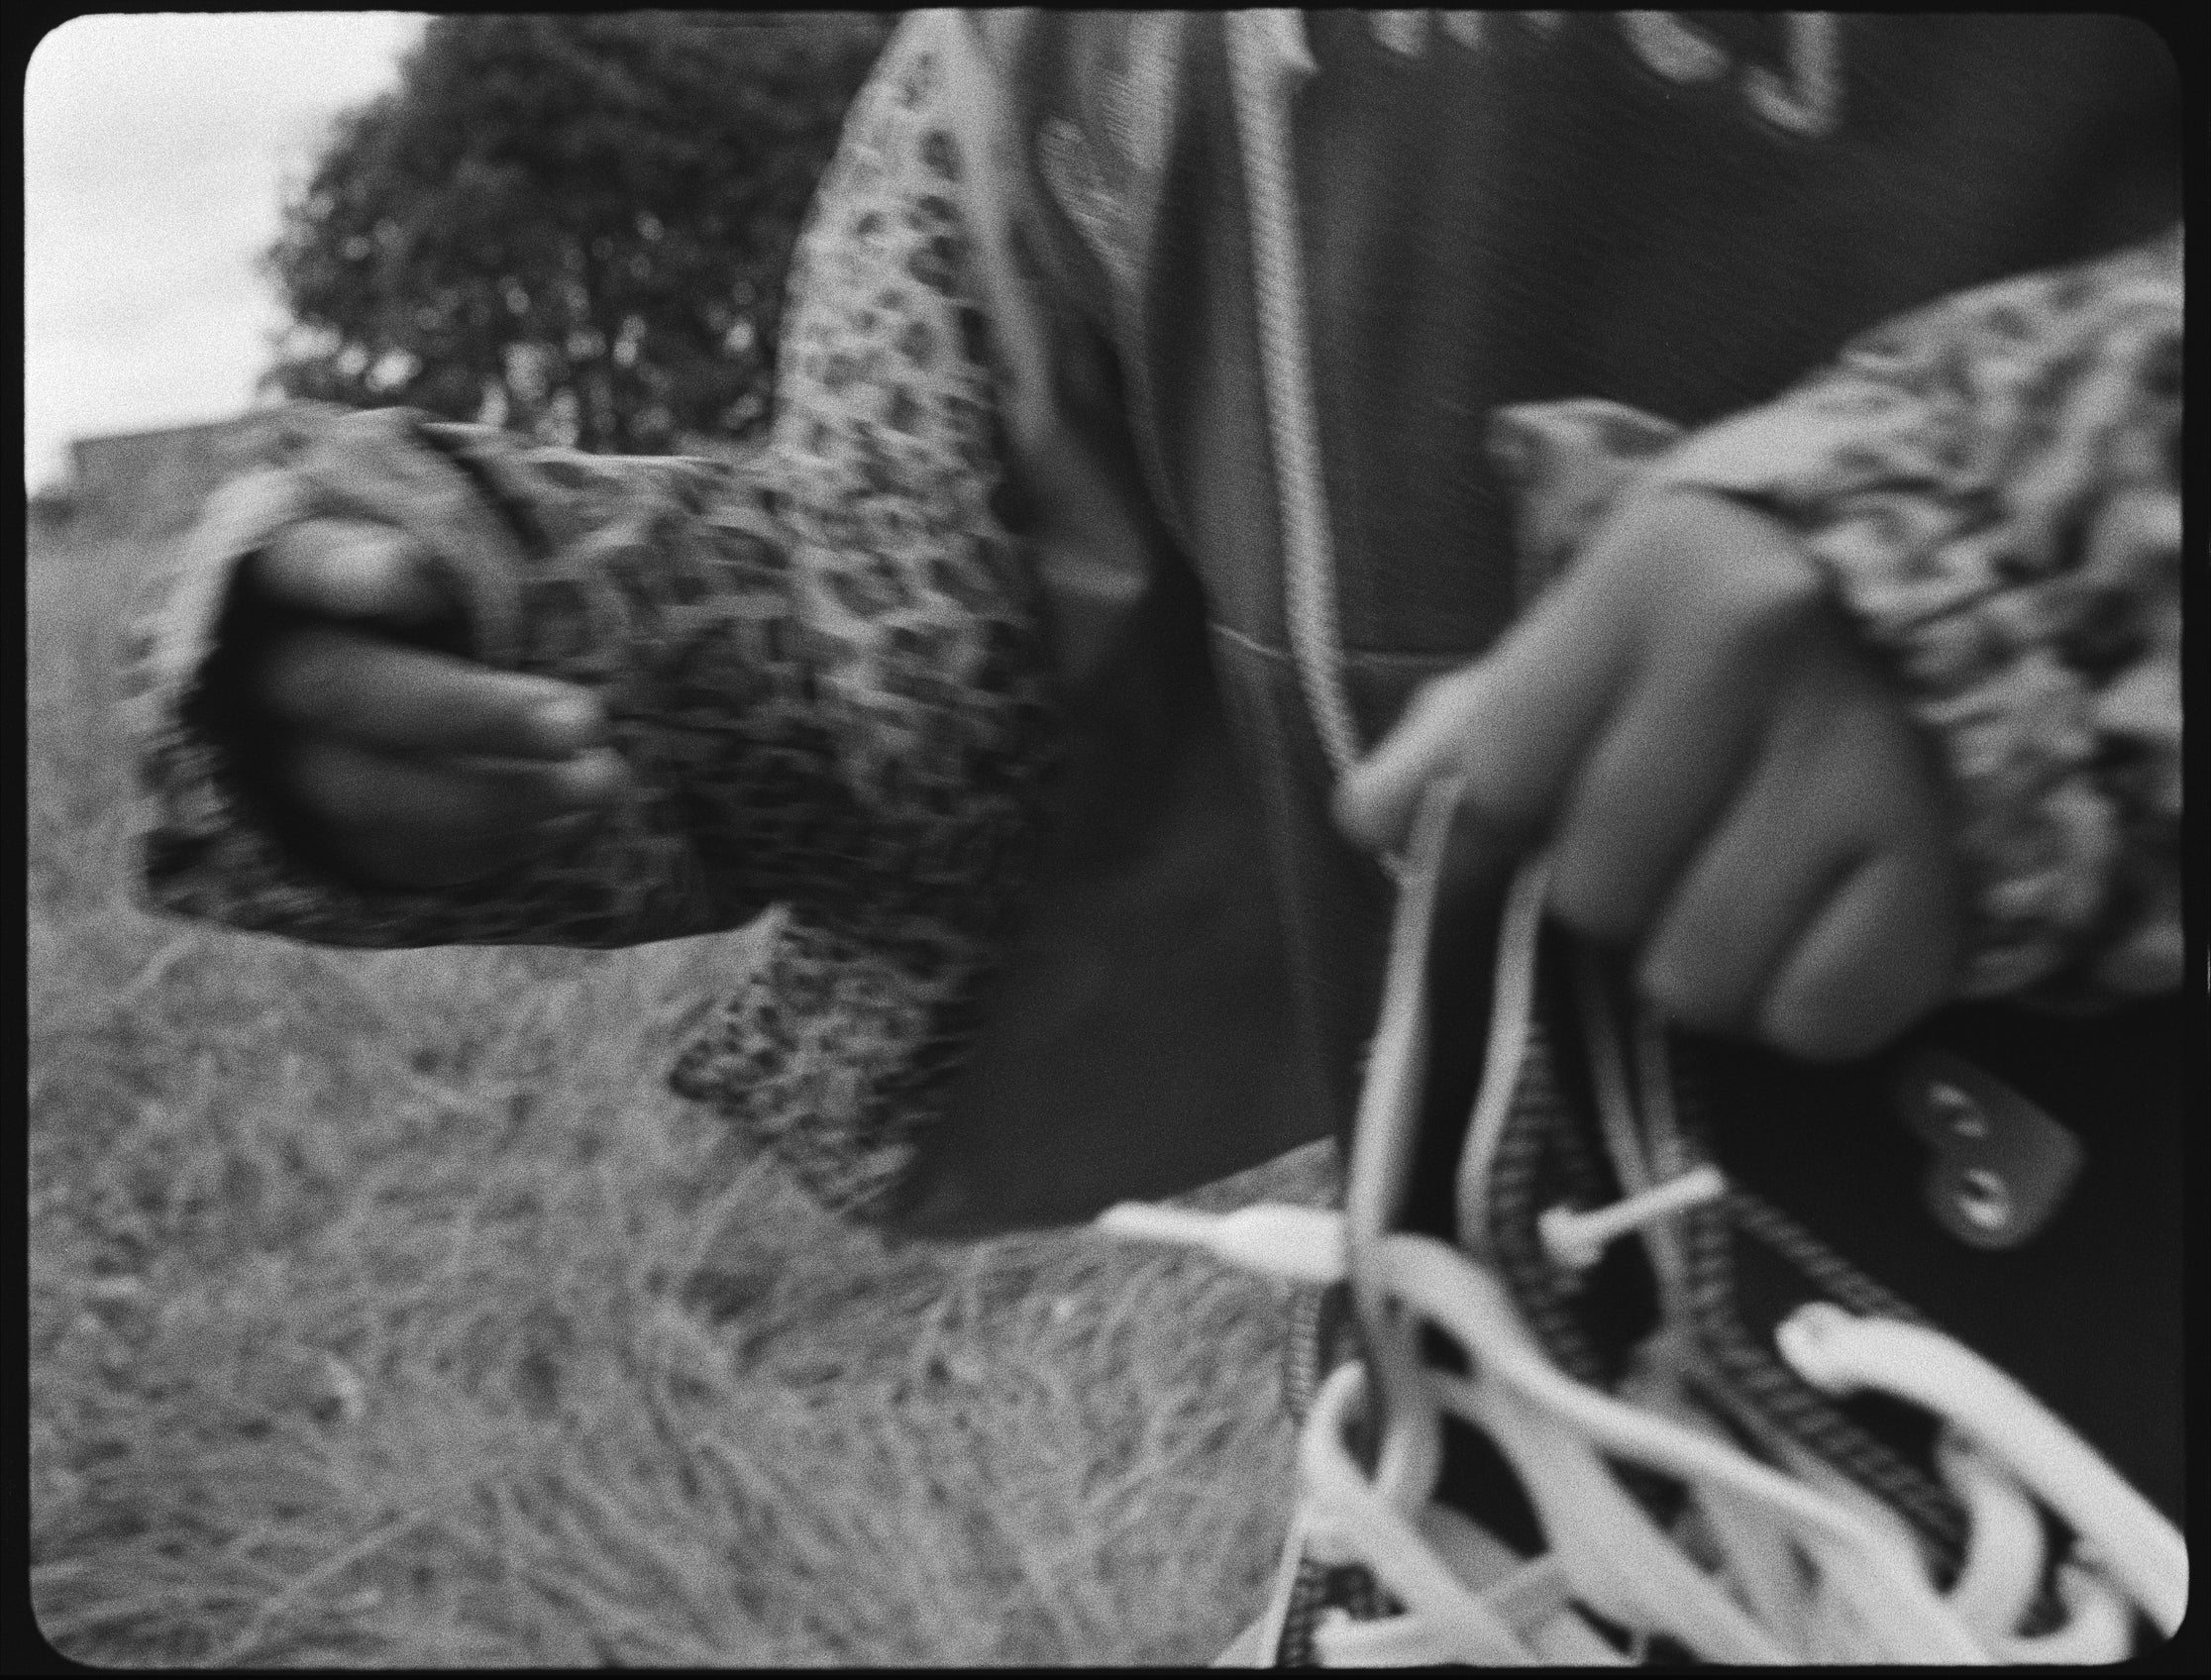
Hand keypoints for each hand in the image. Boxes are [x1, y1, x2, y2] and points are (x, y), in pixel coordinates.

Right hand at [237, 517, 628, 889]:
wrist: (408, 680)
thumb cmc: (447, 601)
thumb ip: (465, 564)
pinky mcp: (317, 839)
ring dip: (497, 797)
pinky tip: (568, 824)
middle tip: (585, 720)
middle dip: (473, 714)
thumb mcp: (453, 563)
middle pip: (347, 691)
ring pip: (366, 792)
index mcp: (282, 574)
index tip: (409, 577)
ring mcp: (279, 763)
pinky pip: (391, 855)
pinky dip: (485, 846)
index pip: (293, 560)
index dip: (341, 569)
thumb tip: (466, 592)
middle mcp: (265, 669)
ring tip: (604, 780)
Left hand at [1336, 488, 1963, 1061]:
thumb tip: (1364, 817)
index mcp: (1654, 577)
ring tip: (1747, 884)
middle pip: (1593, 890)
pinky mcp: (1954, 867)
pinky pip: (1819, 1016)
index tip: (1542, 812)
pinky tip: (1821, 923)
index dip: (1499, 827)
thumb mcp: (1616, 615)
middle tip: (1677, 837)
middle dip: (1611, 893)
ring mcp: (1869, 760)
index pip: (1501, 778)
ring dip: (1702, 963)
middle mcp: (1763, 650)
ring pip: (1695, 977)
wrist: (1992, 562)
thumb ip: (1483, 715)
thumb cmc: (1753, 599)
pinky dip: (1805, 1001)